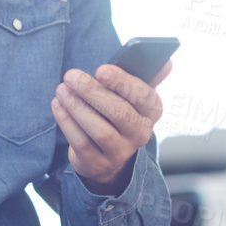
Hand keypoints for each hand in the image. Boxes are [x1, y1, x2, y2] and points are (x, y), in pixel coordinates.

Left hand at [51, 59, 171, 194]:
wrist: (107, 152)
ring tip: (62, 89)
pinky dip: (67, 121)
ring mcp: (120, 151)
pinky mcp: (98, 163)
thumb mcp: (133, 94)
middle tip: (71, 76)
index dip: (123, 83)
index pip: (144, 96)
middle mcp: (141, 133)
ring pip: (99, 130)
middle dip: (92, 92)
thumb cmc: (119, 110)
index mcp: (152, 111)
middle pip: (120, 113)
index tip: (101, 70)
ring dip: (76, 107)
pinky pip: (81, 142)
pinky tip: (58, 105)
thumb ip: (147, 75)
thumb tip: (166, 62)